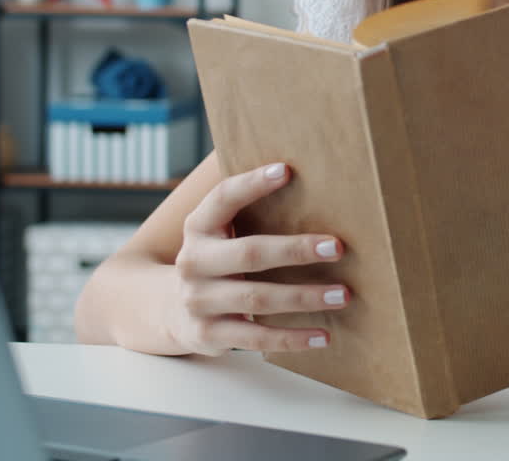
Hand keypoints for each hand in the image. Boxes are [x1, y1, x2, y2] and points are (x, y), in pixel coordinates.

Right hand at [169, 162, 346, 355]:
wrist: (166, 310)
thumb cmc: (215, 261)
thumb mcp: (217, 233)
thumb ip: (247, 213)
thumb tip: (309, 186)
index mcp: (199, 227)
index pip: (223, 198)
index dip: (252, 184)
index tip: (286, 170)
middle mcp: (193, 262)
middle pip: (249, 254)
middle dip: (295, 250)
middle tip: (336, 247)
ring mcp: (199, 300)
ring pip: (258, 298)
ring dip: (304, 296)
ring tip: (342, 294)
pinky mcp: (209, 334)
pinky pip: (257, 338)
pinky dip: (292, 338)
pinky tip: (324, 335)